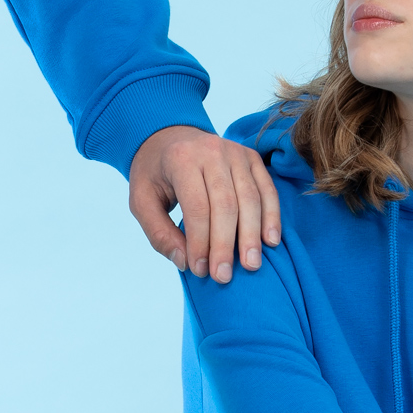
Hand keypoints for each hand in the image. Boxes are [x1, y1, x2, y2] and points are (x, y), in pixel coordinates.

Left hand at [129, 126, 281, 282]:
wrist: (171, 136)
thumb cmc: (155, 173)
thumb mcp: (140, 201)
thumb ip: (158, 233)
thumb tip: (184, 262)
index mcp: (182, 159)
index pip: (197, 207)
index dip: (200, 242)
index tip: (200, 271)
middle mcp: (212, 151)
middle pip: (226, 204)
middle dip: (225, 244)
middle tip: (224, 276)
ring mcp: (236, 152)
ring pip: (250, 198)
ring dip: (252, 235)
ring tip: (251, 265)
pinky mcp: (252, 158)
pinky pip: (267, 189)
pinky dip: (271, 216)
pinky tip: (270, 241)